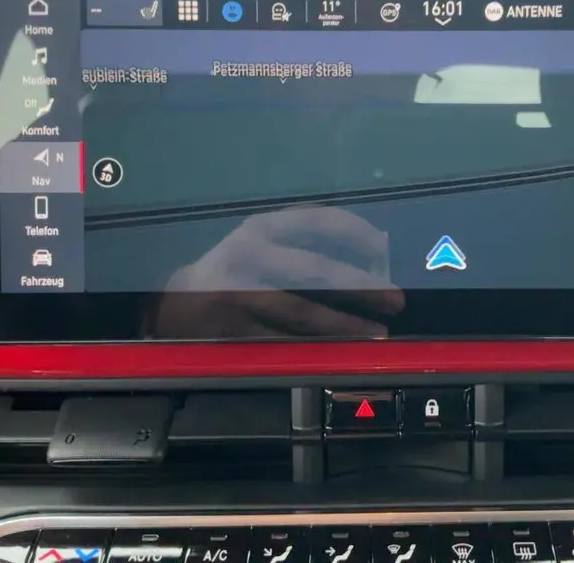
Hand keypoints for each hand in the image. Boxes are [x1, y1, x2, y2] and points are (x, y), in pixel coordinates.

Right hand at [153, 206, 403, 337]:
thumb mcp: (263, 242)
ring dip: (343, 324)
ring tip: (377, 333)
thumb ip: (306, 241)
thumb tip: (375, 250)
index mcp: (261, 227)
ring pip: (300, 311)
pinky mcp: (231, 329)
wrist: (178, 302)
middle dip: (360, 286)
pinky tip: (340, 352)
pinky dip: (314, 347)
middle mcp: (249, 254)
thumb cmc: (237, 269)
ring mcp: (237, 293)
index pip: (317, 220)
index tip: (384, 248)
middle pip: (315, 269)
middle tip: (395, 299)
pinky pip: (282, 340)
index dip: (355, 232)